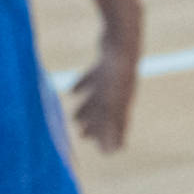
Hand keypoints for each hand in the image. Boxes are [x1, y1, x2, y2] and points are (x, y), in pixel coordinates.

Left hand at [71, 23, 140, 151]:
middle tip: (81, 137)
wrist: (122, 40)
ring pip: (99, 98)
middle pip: (106, 114)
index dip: (112, 140)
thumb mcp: (109, 102)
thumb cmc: (116, 72)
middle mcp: (121, 93)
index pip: (118, 127)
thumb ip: (109, 126)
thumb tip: (110, 152)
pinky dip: (83, 87)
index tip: (106, 153)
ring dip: (87, 109)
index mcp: (122, 104)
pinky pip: (94, 79)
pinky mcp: (106, 63)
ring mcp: (114, 78)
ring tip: (74, 118)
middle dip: (94, 127)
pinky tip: (71, 91)